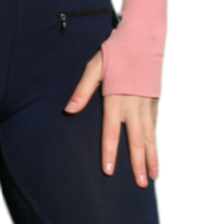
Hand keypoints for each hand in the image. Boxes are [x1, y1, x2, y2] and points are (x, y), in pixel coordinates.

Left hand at [63, 49, 158, 186]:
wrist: (142, 38)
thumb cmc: (116, 51)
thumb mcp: (95, 67)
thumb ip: (82, 90)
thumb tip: (69, 109)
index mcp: (116, 100)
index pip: (111, 132)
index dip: (109, 152)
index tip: (109, 171)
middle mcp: (133, 106)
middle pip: (136, 141)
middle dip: (138, 164)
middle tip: (141, 184)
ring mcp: (146, 104)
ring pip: (150, 136)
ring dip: (151, 157)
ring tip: (153, 176)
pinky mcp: (153, 100)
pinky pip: (154, 125)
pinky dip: (154, 140)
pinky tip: (154, 151)